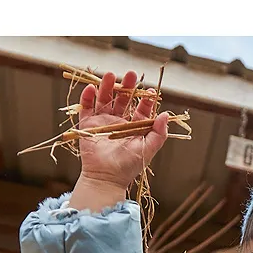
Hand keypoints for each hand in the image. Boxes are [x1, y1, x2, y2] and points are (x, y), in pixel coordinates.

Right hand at [75, 69, 168, 192]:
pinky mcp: (88, 125)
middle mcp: (118, 122)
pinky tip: (91, 88)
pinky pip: (86, 108)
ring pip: (104, 100)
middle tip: (130, 74)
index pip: (140, 108)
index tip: (149, 91)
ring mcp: (102, 122)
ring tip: (109, 74)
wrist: (106, 178)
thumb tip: (165, 115)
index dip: (145, 99)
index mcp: (134, 127)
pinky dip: (87, 97)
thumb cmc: (129, 166)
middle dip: (126, 87)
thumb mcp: (147, 150)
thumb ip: (159, 134)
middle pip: (122, 99)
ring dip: (106, 87)